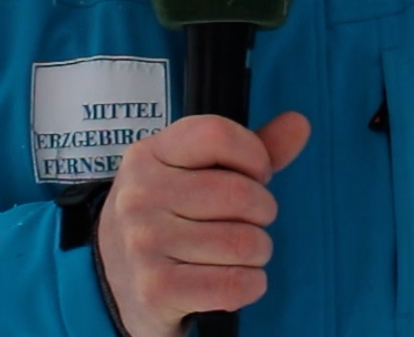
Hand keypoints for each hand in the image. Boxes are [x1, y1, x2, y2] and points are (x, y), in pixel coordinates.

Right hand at [96, 111, 310, 336]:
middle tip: (250, 220)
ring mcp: (145, 243)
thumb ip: (248, 149)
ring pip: (244, 243)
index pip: (217, 134)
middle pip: (241, 194)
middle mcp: (141, 195)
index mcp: (148, 155)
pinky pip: (235, 284)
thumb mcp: (192, 173)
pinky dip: (252, 284)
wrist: (113, 280)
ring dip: (258, 252)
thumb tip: (300, 123)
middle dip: (262, 211)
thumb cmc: (167, 217)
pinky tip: (238, 279)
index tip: (256, 175)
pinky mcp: (157, 289)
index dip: (254, 155)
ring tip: (241, 251)